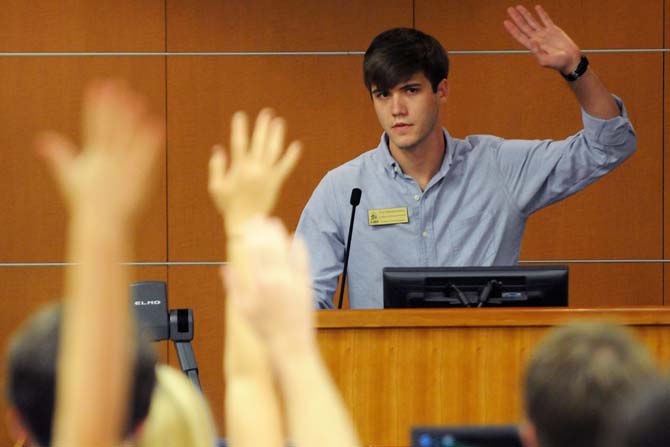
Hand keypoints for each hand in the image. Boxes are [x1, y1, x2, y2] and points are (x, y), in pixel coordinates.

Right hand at [36, 80, 163, 223]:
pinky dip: (152, 142)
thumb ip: (58, 155)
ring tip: (139, 99)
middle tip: (120, 84)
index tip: (99, 85)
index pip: (94, 125)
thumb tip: (42, 140)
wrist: (103, 224)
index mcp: (93, 157)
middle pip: (112, 128)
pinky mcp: (140, 177)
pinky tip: (158, 125)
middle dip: (114, 106)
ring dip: (134, 119)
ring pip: (130, 139)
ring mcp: (125, 168)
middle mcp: (109, 160)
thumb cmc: (86, 201)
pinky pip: (147, 157)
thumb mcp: (70, 176)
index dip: (96, 105)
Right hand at [208, 109, 300, 233]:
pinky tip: (297, 145)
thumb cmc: (228, 206)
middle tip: (267, 113)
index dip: (240, 129)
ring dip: (277, 136)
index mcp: (239, 169)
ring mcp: (267, 175)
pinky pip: (285, 167)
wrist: (247, 222)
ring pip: (273, 151)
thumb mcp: (216, 187)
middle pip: (259, 143)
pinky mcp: (276, 182)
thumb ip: (217, 167)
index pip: (239, 144)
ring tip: (279, 122)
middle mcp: (254, 169)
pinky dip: (291, 156)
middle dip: (262, 127)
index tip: (240, 116)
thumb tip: (219, 149)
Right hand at [222, 217, 313, 355]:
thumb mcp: (243, 310)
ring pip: (286, 251)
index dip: (252, 234)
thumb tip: (225, 268)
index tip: (249, 223)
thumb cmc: (265, 330)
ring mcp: (293, 281)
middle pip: (270, 246)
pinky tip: (296, 238)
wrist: (291, 346)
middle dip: (264, 229)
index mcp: (260, 284)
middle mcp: (277, 279)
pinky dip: (299, 248)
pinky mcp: (306, 285)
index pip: (255, 251)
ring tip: (275, 222)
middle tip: (260, 217)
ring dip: (280, 235)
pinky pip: (303, 261)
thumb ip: (234, 287)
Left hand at [504, 5, 580, 74]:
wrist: (570, 60)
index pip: (520, 36)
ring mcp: (544, 34)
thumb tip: (531, 40)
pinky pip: (546, 19)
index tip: (506, 22)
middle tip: (509, 10)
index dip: (512, 29)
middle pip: (524, 26)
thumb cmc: (558, 63)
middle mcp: (537, 39)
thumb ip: (537, 52)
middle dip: (516, 18)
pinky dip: (541, 13)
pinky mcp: (553, 30)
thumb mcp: (545, 60)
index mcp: (533, 46)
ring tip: (518, 7)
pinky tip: (537, 8)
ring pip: (532, 21)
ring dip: (525, 14)